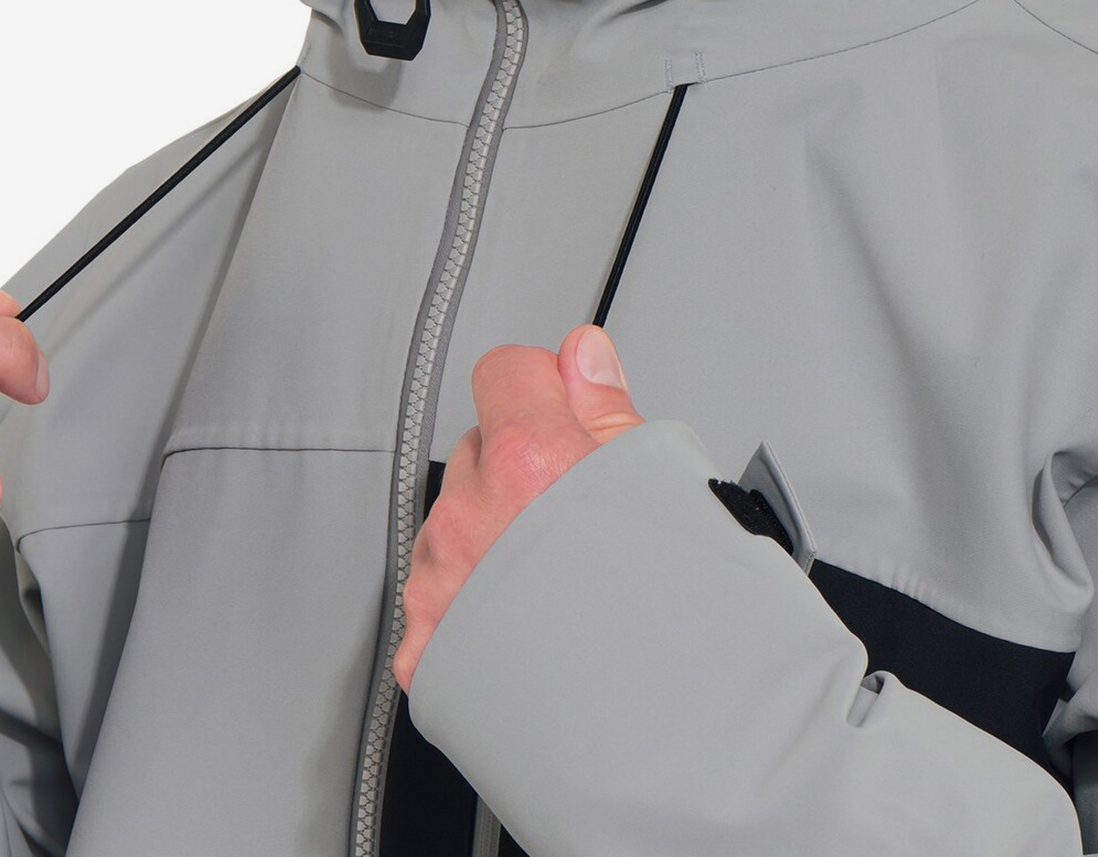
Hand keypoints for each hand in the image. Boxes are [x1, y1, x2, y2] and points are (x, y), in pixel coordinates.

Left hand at [393, 324, 643, 694]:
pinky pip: (437, 600)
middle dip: (519, 472)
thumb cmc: (673, 624)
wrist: (658, 743)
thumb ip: (606, 407)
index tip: (566, 412)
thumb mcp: (664, 488)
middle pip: (478, 453)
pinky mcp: (425, 649)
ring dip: (490, 541)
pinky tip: (526, 629)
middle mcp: (469, 516)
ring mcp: (441, 584)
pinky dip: (471, 609)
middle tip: (576, 521)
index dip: (542, 387)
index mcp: (526, 461)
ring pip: (454, 527)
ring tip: (557, 587)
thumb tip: (582, 354)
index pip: (504, 371)